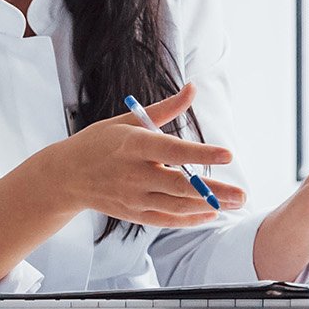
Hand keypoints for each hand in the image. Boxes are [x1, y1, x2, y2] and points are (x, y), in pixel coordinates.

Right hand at [43, 83, 247, 227]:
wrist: (66, 176)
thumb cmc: (100, 142)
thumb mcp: (127, 120)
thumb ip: (165, 108)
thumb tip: (193, 89)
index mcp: (133, 145)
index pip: (174, 150)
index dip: (202, 153)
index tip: (228, 154)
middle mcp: (134, 174)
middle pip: (181, 185)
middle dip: (214, 191)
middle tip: (242, 194)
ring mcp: (133, 197)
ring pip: (177, 205)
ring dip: (208, 206)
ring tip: (234, 203)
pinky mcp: (133, 213)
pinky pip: (166, 219)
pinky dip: (190, 219)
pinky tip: (210, 213)